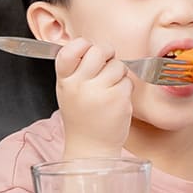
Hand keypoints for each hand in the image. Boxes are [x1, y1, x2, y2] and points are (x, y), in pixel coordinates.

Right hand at [54, 37, 132, 157]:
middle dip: (107, 54)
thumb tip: (93, 47)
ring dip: (118, 74)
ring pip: (117, 65)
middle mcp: (79, 85)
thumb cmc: (82, 117)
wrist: (91, 147)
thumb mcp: (69, 91)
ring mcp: (99, 92)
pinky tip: (116, 101)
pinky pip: (127, 81)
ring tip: (110, 89)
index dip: (82, 44)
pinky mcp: (118, 99)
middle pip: (99, 50)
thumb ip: (77, 69)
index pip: (70, 50)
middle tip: (107, 65)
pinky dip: (125, 88)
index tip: (89, 50)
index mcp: (64, 81)